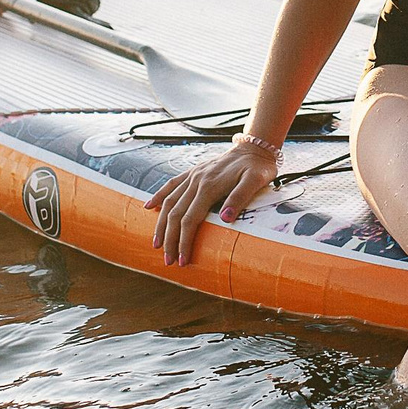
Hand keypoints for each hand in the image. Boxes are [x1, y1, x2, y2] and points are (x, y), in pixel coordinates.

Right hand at [145, 140, 279, 266]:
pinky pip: (171, 184)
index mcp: (209, 186)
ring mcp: (193, 176)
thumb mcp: (255, 181)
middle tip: (168, 261)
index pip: (190, 220)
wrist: (254, 147)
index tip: (182, 260)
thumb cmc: (258, 167)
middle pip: (176, 214)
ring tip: (157, 243)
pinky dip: (158, 196)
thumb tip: (225, 219)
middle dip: (170, 239)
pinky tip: (149, 207)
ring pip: (169, 201)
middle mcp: (197, 181)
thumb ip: (239, 198)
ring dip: (161, 224)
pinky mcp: (193, 172)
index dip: (184, 241)